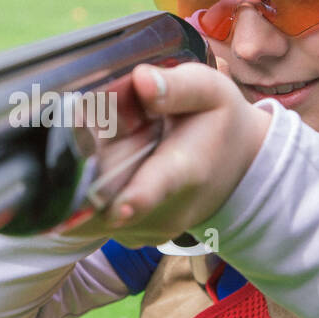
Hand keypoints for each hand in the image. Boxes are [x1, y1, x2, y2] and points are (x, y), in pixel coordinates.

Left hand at [60, 62, 271, 247]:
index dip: (137, 198)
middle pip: (104, 197)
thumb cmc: (217, 123)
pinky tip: (108, 171)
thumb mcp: (209, 92)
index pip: (158, 186)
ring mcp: (147, 229)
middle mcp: (165, 210)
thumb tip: (142, 80)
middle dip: (81, 172)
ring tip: (106, 151)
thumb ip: (177, 86)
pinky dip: (89, 197)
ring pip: (92, 212)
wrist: (237, 169)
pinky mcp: (132, 237)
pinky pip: (94, 220)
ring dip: (82, 184)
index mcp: (184, 168)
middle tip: (84, 136)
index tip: (120, 208)